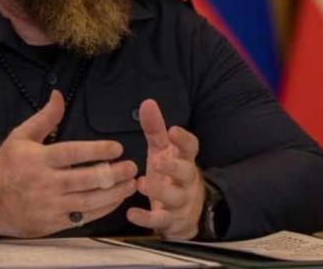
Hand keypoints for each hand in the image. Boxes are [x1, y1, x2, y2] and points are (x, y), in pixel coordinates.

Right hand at [0, 90, 137, 237]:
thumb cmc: (6, 167)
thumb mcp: (20, 137)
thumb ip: (44, 118)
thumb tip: (59, 94)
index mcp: (39, 160)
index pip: (73, 153)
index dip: (97, 150)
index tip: (117, 148)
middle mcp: (46, 184)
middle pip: (86, 179)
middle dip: (114, 173)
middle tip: (132, 166)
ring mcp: (50, 206)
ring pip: (89, 201)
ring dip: (114, 193)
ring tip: (132, 184)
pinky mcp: (53, 224)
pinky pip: (83, 218)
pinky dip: (102, 210)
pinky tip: (116, 200)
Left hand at [126, 99, 204, 238]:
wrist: (188, 212)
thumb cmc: (171, 173)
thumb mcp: (163, 150)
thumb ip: (155, 129)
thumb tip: (147, 102)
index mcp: (184, 160)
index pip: (191, 148)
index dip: (183, 140)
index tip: (173, 130)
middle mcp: (185, 180)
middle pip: (186, 173)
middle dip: (173, 167)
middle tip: (158, 161)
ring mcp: (180, 202)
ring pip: (174, 197)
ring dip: (159, 191)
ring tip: (141, 183)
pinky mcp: (170, 221)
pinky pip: (160, 221)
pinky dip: (147, 218)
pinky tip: (132, 213)